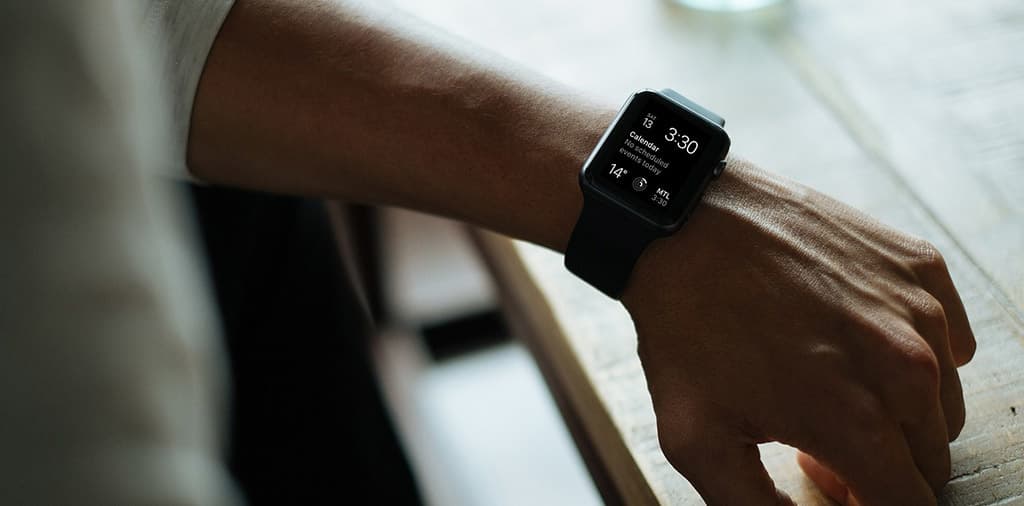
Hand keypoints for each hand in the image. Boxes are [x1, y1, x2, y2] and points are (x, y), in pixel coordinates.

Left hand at [622, 159, 975, 504]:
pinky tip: (859, 340)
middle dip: (881, 463)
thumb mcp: (697, 439)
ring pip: (943, 402)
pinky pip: (950, 337)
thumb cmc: (685, 327)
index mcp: (856, 420)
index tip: (830, 481)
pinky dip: (917, 352)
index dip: (868, 505)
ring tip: (832, 385)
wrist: (683, 225)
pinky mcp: (919, 265)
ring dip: (899, 410)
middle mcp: (905, 367)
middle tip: (815, 433)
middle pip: (930, 459)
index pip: (910, 505)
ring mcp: (918, 309)